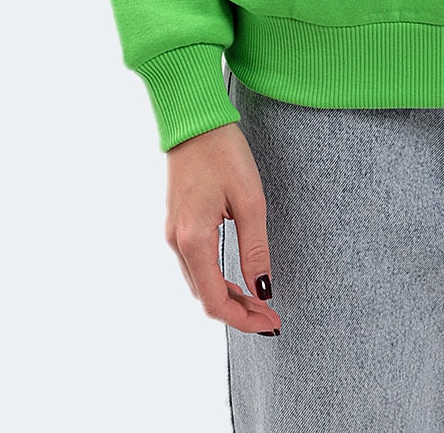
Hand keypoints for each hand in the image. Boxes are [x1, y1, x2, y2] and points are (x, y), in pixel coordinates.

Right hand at [165, 121, 281, 335]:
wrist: (194, 120)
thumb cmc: (223, 152)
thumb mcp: (250, 201)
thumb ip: (255, 249)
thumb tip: (262, 291)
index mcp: (193, 239)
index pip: (215, 301)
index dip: (243, 320)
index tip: (270, 323)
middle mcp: (177, 242)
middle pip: (205, 297)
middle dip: (238, 313)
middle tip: (271, 318)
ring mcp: (173, 233)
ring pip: (199, 283)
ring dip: (228, 298)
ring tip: (259, 303)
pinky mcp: (177, 223)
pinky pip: (195, 266)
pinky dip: (217, 280)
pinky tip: (237, 280)